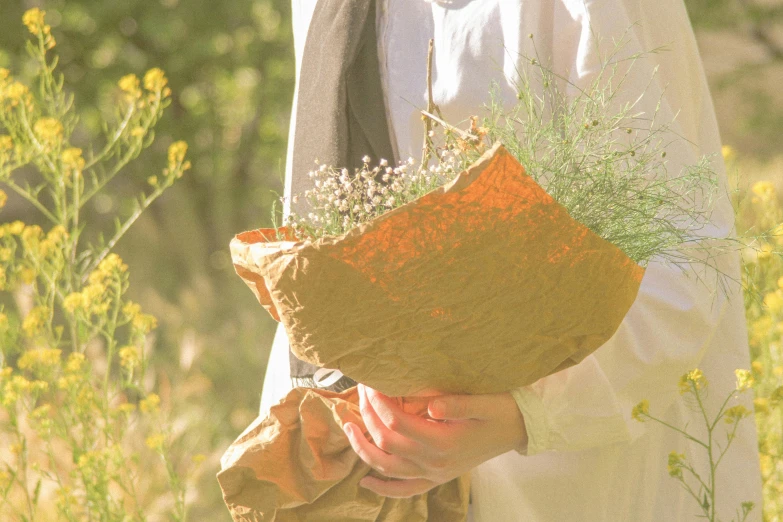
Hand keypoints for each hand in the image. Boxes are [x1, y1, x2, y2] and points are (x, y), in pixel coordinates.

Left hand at [342, 383, 526, 497]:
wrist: (518, 428)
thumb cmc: (500, 410)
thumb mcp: (483, 401)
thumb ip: (457, 404)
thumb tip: (432, 405)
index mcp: (445, 442)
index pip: (398, 423)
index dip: (380, 403)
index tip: (371, 382)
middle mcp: (436, 462)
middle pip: (387, 443)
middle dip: (368, 417)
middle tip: (360, 392)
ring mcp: (435, 473)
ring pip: (389, 468)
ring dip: (364, 450)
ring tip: (348, 428)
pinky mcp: (438, 477)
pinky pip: (406, 490)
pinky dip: (385, 489)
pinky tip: (367, 481)